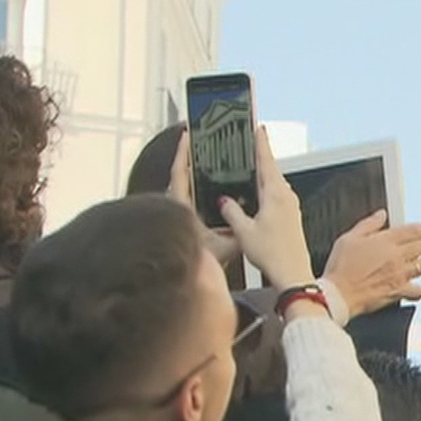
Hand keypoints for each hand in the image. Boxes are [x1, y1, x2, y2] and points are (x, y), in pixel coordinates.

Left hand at [168, 130, 240, 266]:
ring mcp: (180, 212)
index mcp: (182, 209)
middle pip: (181, 174)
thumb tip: (242, 207)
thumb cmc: (207, 265)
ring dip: (195, 168)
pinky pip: (189, 193)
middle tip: (202, 137)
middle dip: (191, 154)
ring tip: (209, 152)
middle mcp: (178, 208)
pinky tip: (210, 178)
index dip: (183, 153)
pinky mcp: (184, 218)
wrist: (194, 285)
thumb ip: (237, 227)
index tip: (187, 135)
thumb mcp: (228, 245)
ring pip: (185, 184)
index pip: (179, 174)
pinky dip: (197, 182)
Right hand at [219, 126, 313, 290]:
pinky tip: (257, 197)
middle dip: (261, 157)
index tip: (259, 127)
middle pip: (272, 170)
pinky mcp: (292, 218)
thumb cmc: (273, 255)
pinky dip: (267, 190)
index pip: (267, 161)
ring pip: (275, 184)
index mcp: (275, 195)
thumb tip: (225, 200)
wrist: (293, 274)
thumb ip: (232, 212)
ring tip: (249, 169)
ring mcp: (291, 207)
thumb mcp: (244, 232)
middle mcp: (286, 197)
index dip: (261, 143)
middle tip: (250, 144)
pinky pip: (277, 196)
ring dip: (263, 175)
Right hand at [322, 212, 420, 318]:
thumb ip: (368, 224)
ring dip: (419, 264)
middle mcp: (396, 257)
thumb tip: (381, 215)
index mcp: (385, 241)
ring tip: (411, 266)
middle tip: (410, 249)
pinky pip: (419, 290)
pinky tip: (411, 286)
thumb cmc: (340, 268)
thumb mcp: (348, 238)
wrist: (338, 295)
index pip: (415, 230)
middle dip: (417, 246)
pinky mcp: (398, 292)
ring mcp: (399, 275)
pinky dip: (418, 288)